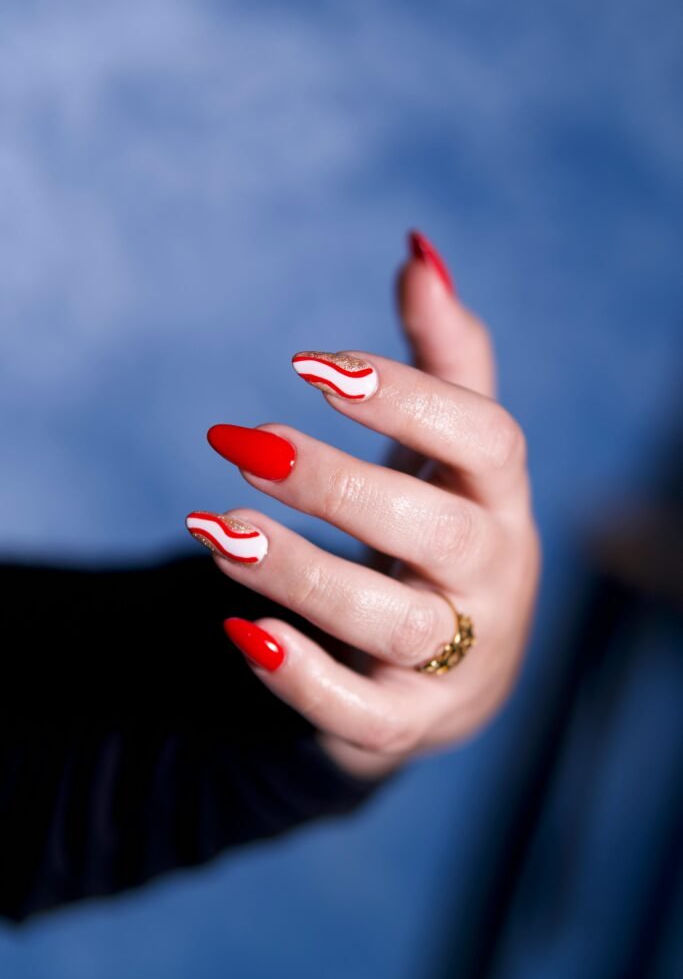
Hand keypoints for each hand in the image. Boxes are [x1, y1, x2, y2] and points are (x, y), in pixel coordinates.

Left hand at [186, 231, 540, 780]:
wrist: (449, 671)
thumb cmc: (439, 537)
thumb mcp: (448, 456)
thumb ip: (442, 361)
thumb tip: (418, 253)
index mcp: (504, 502)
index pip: (485, 438)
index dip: (406, 395)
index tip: (307, 364)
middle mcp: (496, 581)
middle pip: (438, 530)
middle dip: (337, 484)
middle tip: (242, 441)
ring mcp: (458, 661)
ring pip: (392, 623)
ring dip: (300, 573)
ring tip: (215, 526)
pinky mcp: (409, 725)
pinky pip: (362, 716)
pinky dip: (301, 679)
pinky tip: (241, 630)